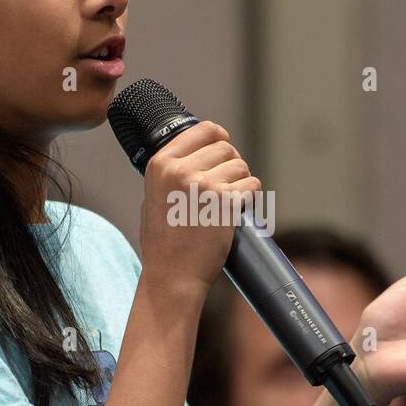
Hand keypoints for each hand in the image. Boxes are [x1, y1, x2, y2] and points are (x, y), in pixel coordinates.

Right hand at [138, 120, 260, 300]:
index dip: (219, 137)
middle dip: (231, 164)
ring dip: (241, 181)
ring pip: (241, 166)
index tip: (223, 147)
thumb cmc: (164, 242)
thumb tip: (195, 153)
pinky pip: (252, 186)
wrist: (172, 275)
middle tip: (226, 185)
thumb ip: (171, 172)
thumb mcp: (154, 196)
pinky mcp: (225, 202)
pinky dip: (251, 197)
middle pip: (225, 147)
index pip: (203, 129)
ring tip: (229, 201)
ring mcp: (204, 185)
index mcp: (161, 164)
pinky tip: (238, 209)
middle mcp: (181, 170)